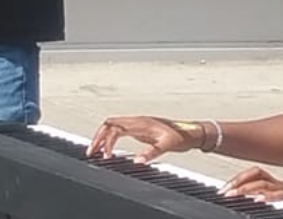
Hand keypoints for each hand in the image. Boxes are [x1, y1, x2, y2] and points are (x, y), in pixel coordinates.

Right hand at [86, 116, 202, 161]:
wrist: (191, 132)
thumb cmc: (182, 136)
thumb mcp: (168, 146)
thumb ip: (152, 153)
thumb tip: (137, 161)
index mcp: (141, 122)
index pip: (115, 127)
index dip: (107, 141)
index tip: (106, 155)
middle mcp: (137, 120)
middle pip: (109, 123)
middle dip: (98, 136)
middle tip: (90, 152)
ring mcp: (138, 124)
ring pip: (112, 125)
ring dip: (102, 136)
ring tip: (94, 150)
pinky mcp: (139, 129)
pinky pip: (119, 129)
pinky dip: (110, 137)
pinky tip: (108, 148)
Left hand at [219, 167, 282, 208]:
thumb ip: (269, 201)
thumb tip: (253, 203)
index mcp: (277, 186)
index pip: (255, 174)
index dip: (238, 179)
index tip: (223, 190)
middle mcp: (282, 185)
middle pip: (257, 173)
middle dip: (238, 181)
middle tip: (224, 192)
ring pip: (265, 182)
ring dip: (247, 188)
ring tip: (235, 195)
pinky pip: (282, 194)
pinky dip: (269, 196)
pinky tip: (258, 201)